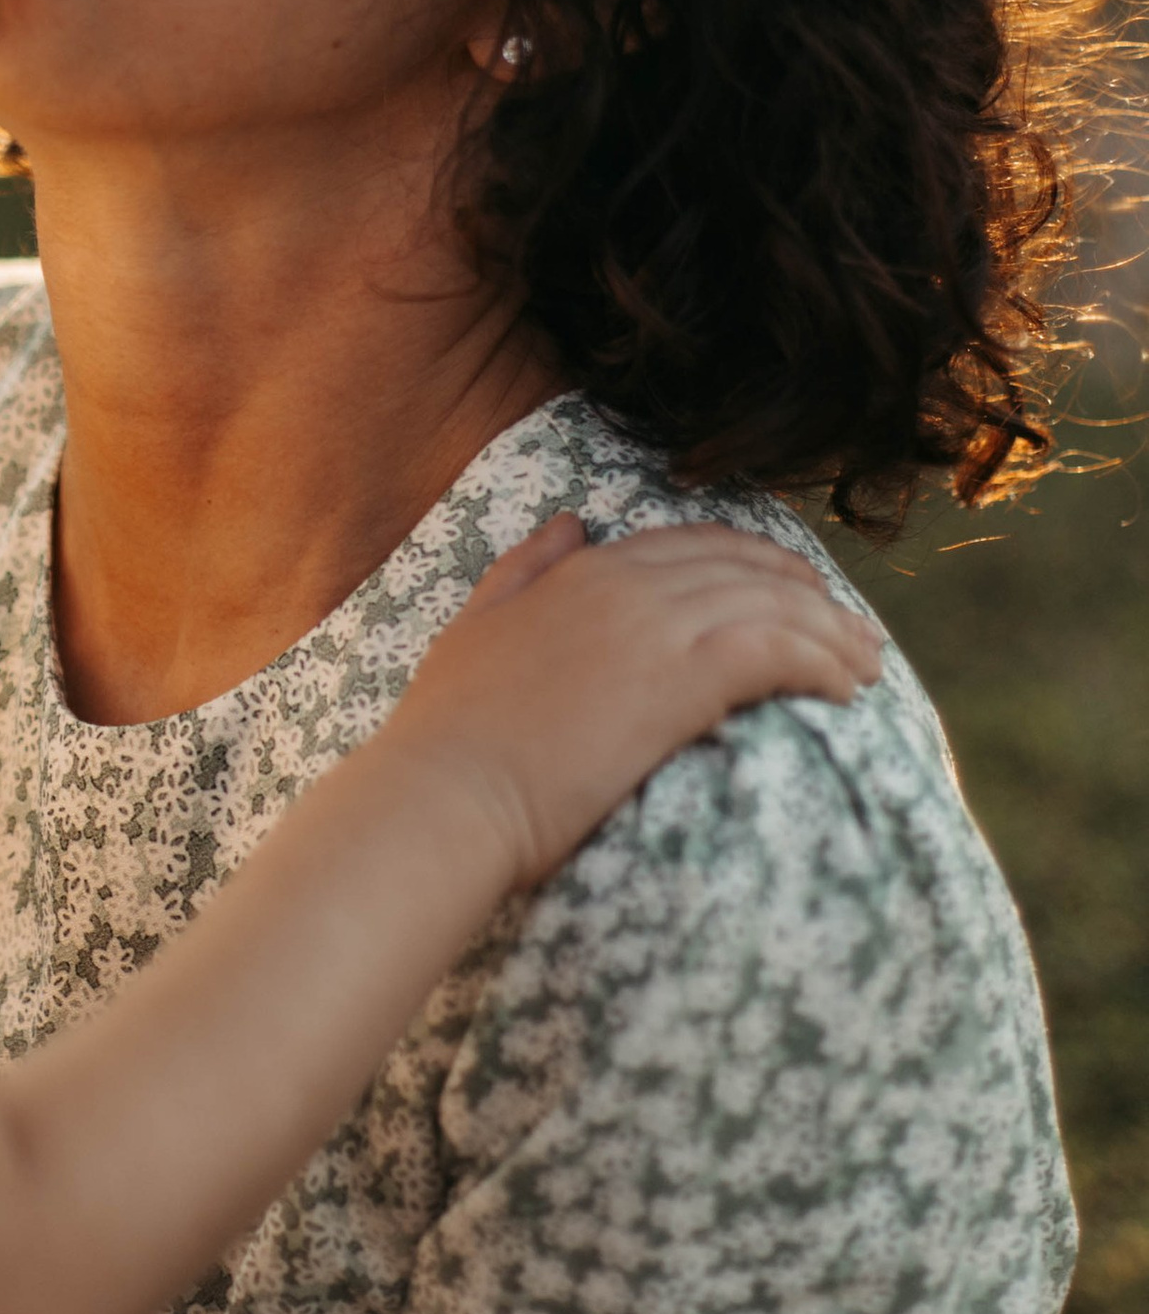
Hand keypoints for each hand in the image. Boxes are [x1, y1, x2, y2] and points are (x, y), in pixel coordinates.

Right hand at [380, 512, 881, 892]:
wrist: (448, 791)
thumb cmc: (450, 732)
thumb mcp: (477, 625)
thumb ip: (524, 568)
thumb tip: (570, 522)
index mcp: (582, 570)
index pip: (695, 545)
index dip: (757, 562)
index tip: (796, 591)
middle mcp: (626, 585)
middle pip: (748, 569)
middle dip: (810, 595)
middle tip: (853, 632)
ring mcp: (655, 628)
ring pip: (773, 606)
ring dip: (832, 633)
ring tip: (866, 667)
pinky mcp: (679, 681)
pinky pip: (775, 651)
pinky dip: (820, 662)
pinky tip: (846, 691)